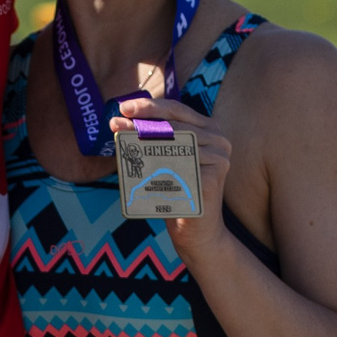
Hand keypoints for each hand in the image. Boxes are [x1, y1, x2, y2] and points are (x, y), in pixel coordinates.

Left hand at [111, 96, 235, 265]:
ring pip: (174, 142)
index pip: (177, 110)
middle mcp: (219, 140)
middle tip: (116, 122)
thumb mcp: (163, 159)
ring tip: (121, 139)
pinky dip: (155, 162)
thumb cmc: (176, 191)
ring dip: (143, 140)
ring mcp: (219, 158)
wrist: (196, 231)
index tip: (124, 107)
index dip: (150, 105)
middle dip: (142, 121)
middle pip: (174, 123)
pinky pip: (177, 165)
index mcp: (209, 129)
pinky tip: (139, 164)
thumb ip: (149, 138)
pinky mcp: (213, 177)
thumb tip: (119, 120)